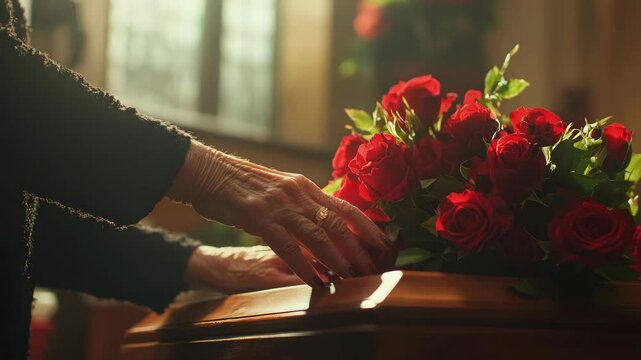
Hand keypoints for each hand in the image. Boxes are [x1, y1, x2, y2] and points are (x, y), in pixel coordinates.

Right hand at [169, 141, 396, 287]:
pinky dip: (304, 266)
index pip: (346, 207)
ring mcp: (279, 205)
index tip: (384, 244)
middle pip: (337, 224)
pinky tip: (314, 281)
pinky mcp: (259, 216)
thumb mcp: (280, 188)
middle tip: (372, 269)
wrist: (208, 171)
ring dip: (336, 260)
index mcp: (305, 187)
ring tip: (350, 278)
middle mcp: (298, 193)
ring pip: (317, 236)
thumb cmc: (242, 184)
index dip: (368, 226)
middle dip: (358, 249)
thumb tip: (323, 218)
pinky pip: (287, 246)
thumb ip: (302, 202)